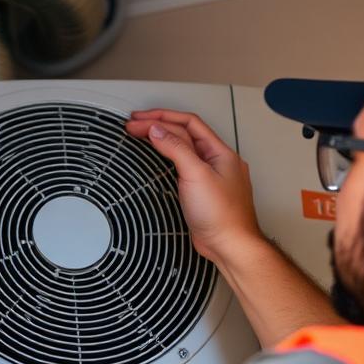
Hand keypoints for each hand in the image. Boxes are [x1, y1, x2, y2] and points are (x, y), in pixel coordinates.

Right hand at [125, 109, 262, 264]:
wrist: (230, 245)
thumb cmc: (222, 215)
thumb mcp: (196, 174)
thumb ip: (176, 148)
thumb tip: (157, 129)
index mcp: (220, 152)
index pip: (188, 123)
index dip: (162, 117)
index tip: (139, 120)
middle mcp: (216, 161)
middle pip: (185, 133)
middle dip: (159, 125)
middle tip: (134, 125)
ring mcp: (209, 176)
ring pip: (184, 148)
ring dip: (163, 139)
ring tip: (142, 134)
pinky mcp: (201, 191)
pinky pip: (183, 165)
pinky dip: (168, 157)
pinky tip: (159, 158)